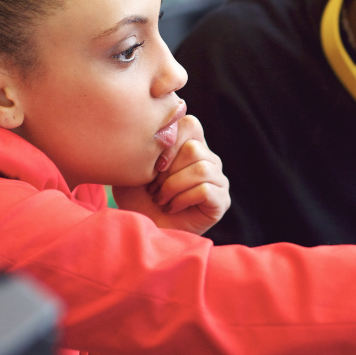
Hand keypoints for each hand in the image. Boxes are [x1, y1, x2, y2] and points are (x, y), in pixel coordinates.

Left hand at [112, 115, 229, 235]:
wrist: (144, 230)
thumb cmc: (138, 199)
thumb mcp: (133, 168)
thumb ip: (142, 146)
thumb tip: (147, 130)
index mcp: (191, 145)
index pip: (190, 124)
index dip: (169, 142)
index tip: (152, 165)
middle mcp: (208, 159)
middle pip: (194, 148)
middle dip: (168, 171)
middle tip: (154, 188)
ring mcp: (218, 180)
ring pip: (202, 169)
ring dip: (173, 186)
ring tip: (161, 199)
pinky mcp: (222, 201)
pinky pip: (205, 190)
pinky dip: (182, 199)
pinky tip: (171, 208)